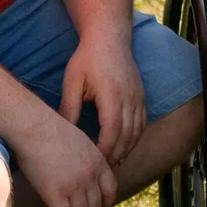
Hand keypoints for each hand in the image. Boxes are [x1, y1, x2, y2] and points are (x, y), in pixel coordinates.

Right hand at [16, 111, 118, 206]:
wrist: (36, 127)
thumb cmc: (51, 132)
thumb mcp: (80, 143)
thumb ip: (86, 161)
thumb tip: (83, 177)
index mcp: (98, 161)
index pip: (111, 189)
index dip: (106, 202)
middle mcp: (90, 174)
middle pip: (97, 203)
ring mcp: (74, 184)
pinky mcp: (55, 192)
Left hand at [60, 35, 145, 166]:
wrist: (109, 37)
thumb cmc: (87, 59)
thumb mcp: (72, 82)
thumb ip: (69, 108)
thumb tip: (63, 134)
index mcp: (111, 94)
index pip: (112, 131)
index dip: (104, 150)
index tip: (93, 161)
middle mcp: (130, 97)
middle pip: (127, 135)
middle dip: (116, 155)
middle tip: (101, 169)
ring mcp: (138, 96)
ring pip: (137, 130)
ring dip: (127, 148)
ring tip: (113, 162)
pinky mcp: (141, 95)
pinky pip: (142, 122)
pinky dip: (135, 137)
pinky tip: (124, 145)